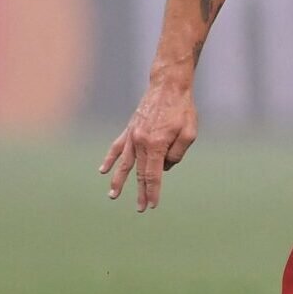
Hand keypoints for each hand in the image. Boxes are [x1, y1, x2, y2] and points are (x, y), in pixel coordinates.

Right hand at [100, 78, 198, 211]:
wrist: (169, 85)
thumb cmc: (182, 109)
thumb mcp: (189, 133)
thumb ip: (177, 154)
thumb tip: (165, 167)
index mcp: (157, 144)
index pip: (153, 175)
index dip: (153, 191)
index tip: (152, 205)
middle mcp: (141, 142)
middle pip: (139, 173)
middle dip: (140, 192)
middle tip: (140, 208)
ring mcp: (133, 135)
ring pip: (124, 163)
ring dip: (118, 180)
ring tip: (113, 195)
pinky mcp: (130, 128)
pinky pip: (117, 146)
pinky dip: (110, 159)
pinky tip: (103, 170)